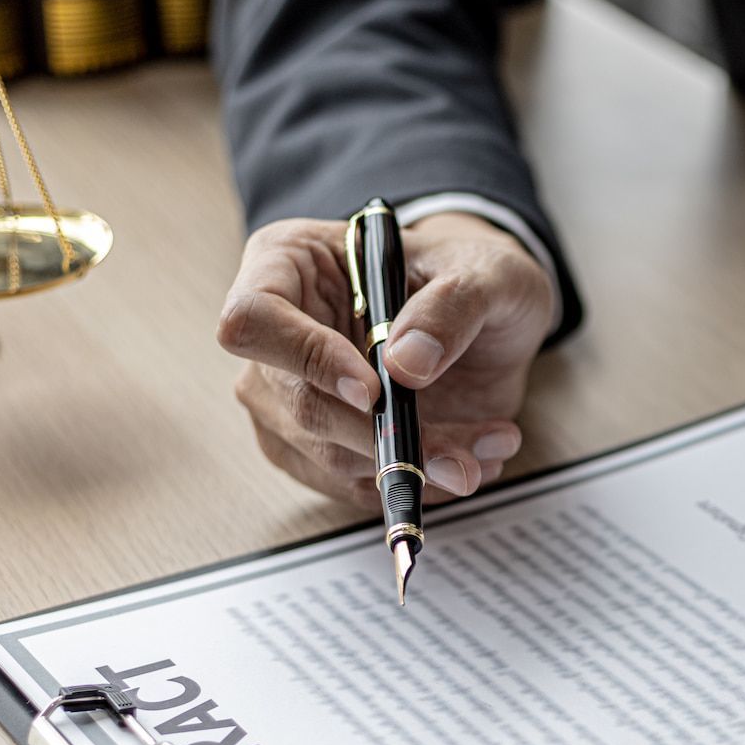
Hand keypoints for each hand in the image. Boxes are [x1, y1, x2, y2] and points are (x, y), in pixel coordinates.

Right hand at [218, 211, 553, 507]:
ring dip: (413, 467)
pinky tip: (469, 462)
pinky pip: (352, 483)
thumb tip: (407, 364)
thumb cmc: (469, 274)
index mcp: (289, 261)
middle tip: (459, 458)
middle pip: (297, 402)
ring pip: (328, 455)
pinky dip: (414, 483)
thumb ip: (452, 307)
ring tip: (485, 453)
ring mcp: (288, 395)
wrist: (488, 321)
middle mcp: (277, 334)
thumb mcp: (485, 272)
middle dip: (382, 437)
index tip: (374, 390)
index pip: (257, 316)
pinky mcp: (316, 444)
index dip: (308, 357)